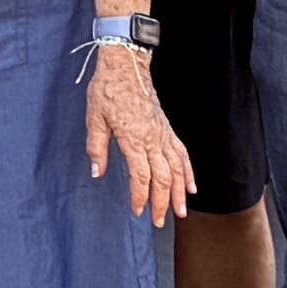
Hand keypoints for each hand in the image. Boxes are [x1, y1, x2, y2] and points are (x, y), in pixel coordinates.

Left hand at [88, 47, 192, 224]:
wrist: (126, 65)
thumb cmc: (107, 90)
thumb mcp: (94, 118)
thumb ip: (97, 147)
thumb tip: (98, 173)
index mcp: (134, 139)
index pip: (141, 176)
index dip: (140, 197)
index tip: (137, 212)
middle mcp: (153, 139)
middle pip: (164, 178)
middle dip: (163, 203)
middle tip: (160, 222)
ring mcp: (163, 134)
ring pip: (178, 169)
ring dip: (180, 192)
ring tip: (181, 212)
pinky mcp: (167, 129)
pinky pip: (183, 154)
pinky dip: (189, 172)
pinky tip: (192, 186)